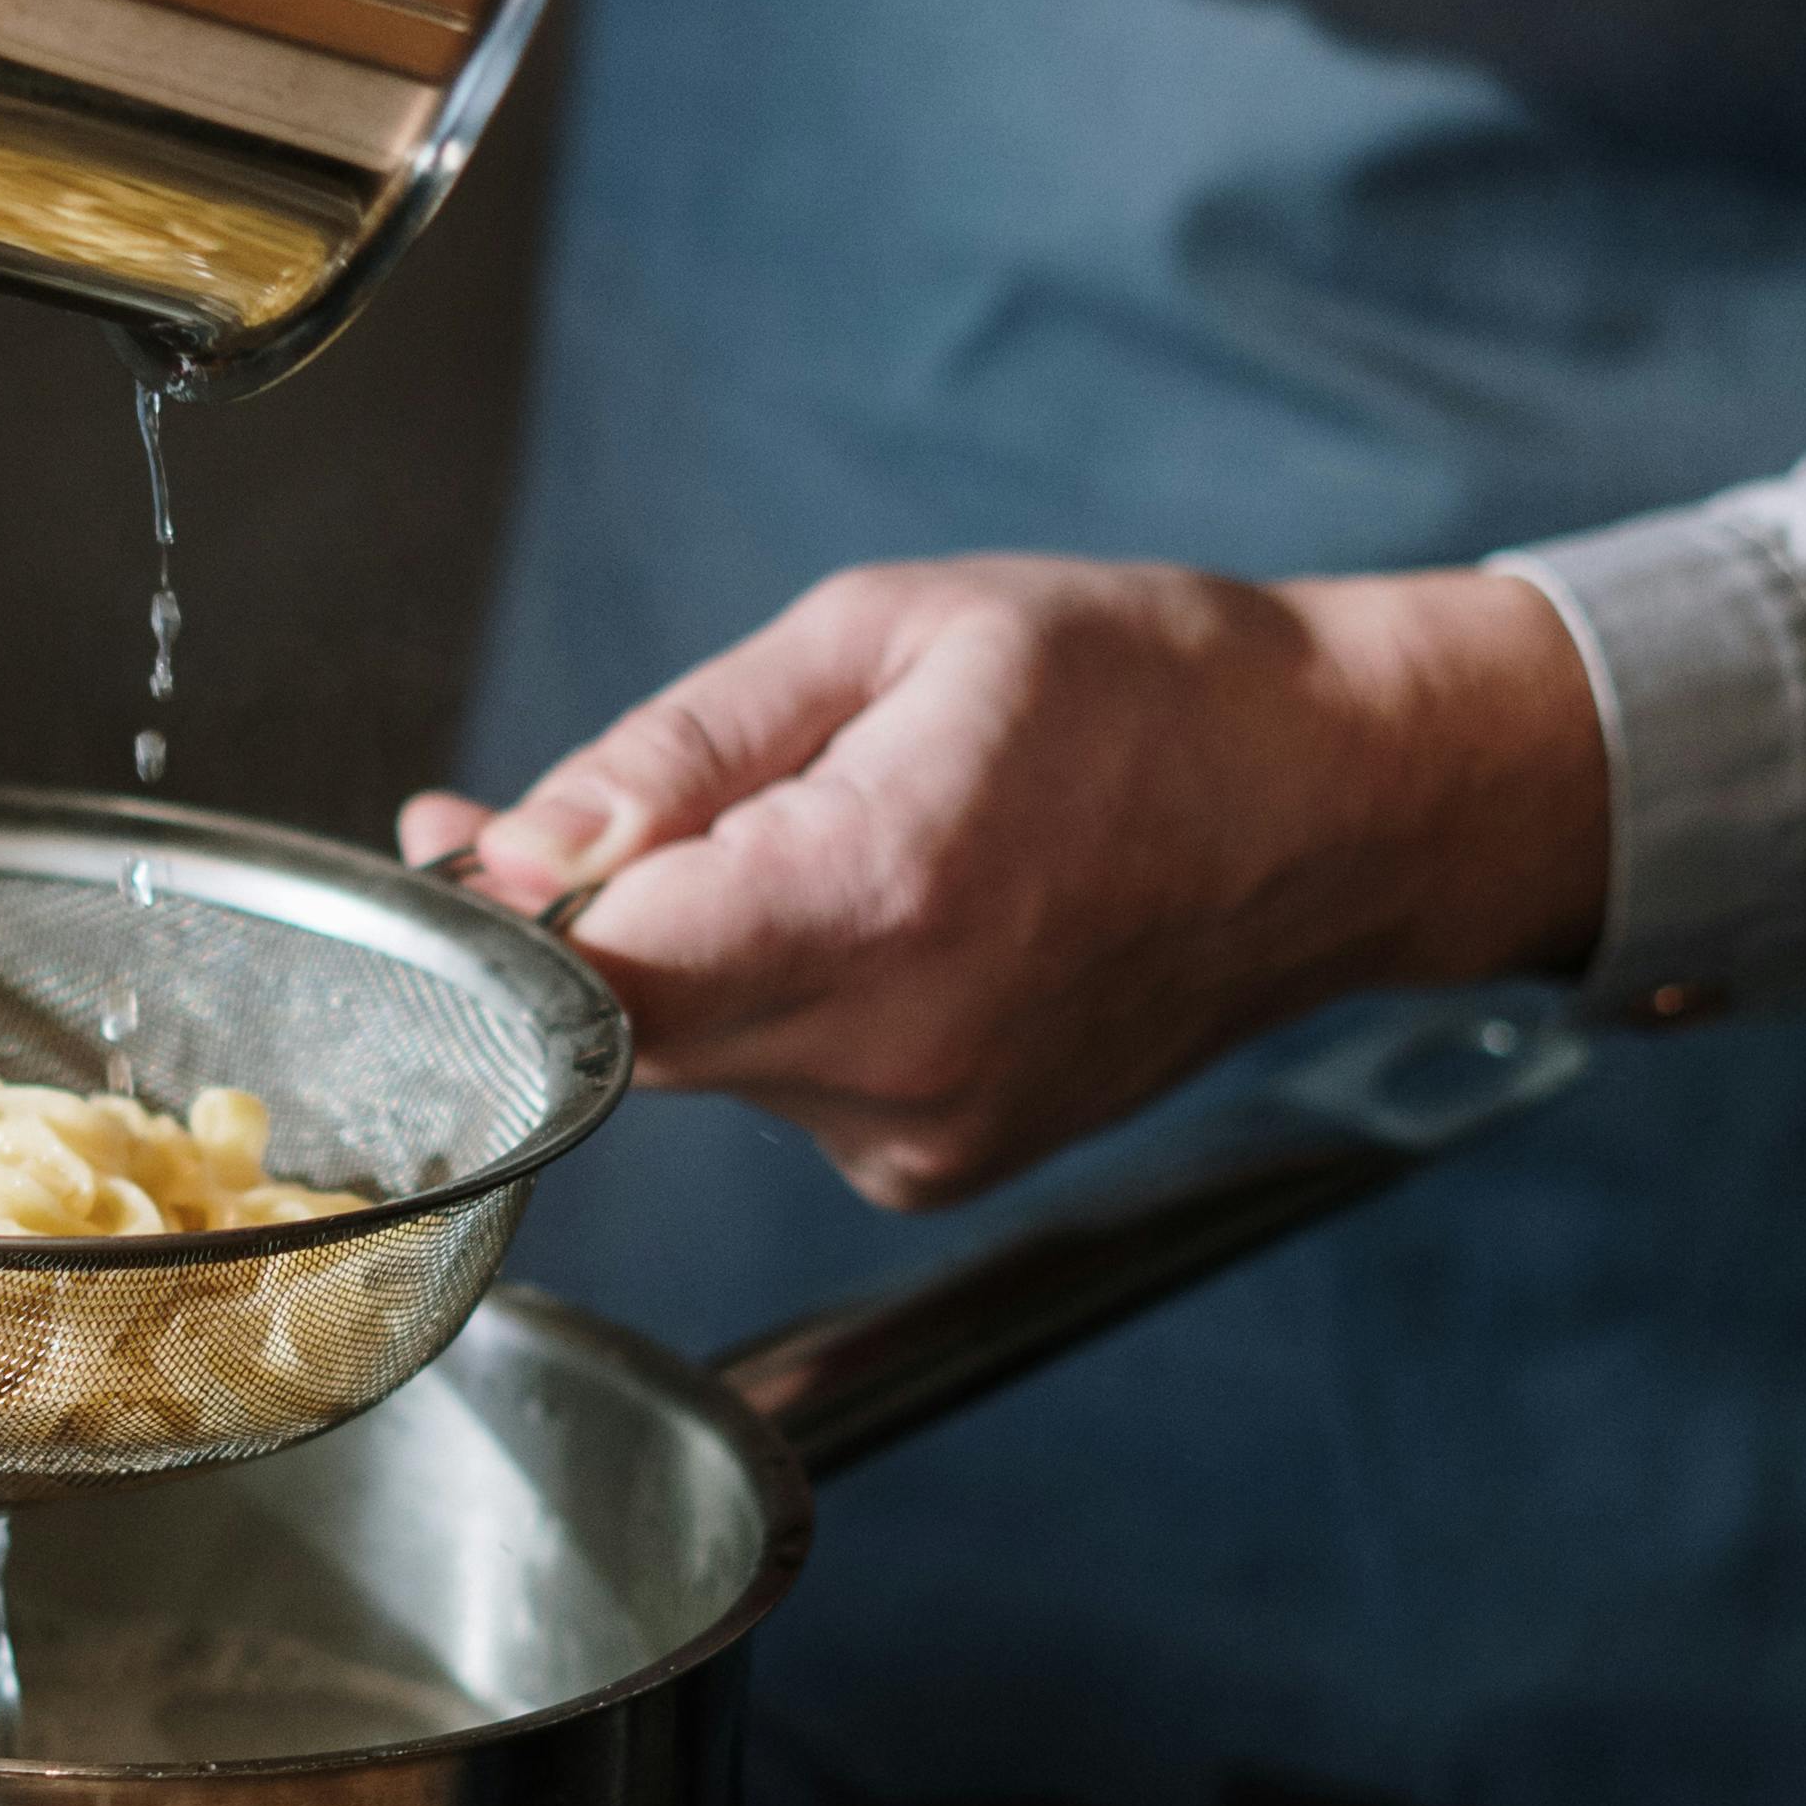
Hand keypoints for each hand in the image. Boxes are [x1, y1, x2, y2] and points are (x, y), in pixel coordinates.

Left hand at [401, 557, 1608, 1205]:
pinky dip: (777, 1000)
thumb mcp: (887, 636)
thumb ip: (675, 749)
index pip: (595, 966)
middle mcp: (898, 1054)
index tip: (461, 840)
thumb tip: (507, 842)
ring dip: (687, 954)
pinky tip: (869, 917)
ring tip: (801, 832)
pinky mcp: (934, 1168)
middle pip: (624, 1023)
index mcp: (878, 898)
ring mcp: (921, 1133)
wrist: (1343, 809)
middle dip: (570, 920)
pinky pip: (780, 1084)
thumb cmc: (1144, 686)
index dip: (498, 910)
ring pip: (697, 1054)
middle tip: (548, 817)